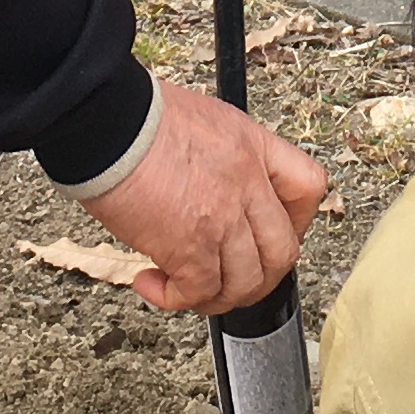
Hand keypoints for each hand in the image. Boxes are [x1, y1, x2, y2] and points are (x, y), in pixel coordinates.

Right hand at [82, 82, 325, 314]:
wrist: (106, 120)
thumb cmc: (138, 114)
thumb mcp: (203, 120)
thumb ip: (221, 157)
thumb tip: (212, 186)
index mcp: (254, 147)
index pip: (308, 188)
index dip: (295, 220)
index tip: (269, 232)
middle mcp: (248, 185)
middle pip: (282, 252)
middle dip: (257, 275)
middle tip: (226, 274)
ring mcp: (223, 220)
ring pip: (245, 283)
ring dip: (216, 295)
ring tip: (186, 287)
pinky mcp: (189, 249)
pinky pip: (198, 293)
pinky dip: (174, 299)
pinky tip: (150, 282)